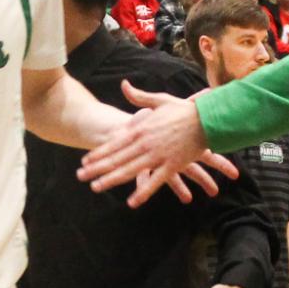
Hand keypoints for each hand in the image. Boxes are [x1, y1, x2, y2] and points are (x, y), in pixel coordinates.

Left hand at [78, 82, 239, 205]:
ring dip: (111, 180)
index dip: (98, 153)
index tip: (84, 161)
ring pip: (130, 171)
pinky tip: (132, 202)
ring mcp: (158, 156)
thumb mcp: (159, 100)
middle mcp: (145, 144)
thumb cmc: (184, 110)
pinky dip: (143, 192)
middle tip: (80, 177)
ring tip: (96, 187)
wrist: (208, 119)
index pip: (114, 143)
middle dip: (96, 169)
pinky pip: (156, 182)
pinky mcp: (172, 165)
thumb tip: (124, 85)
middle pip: (116, 159)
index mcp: (141, 129)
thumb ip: (139, 97)